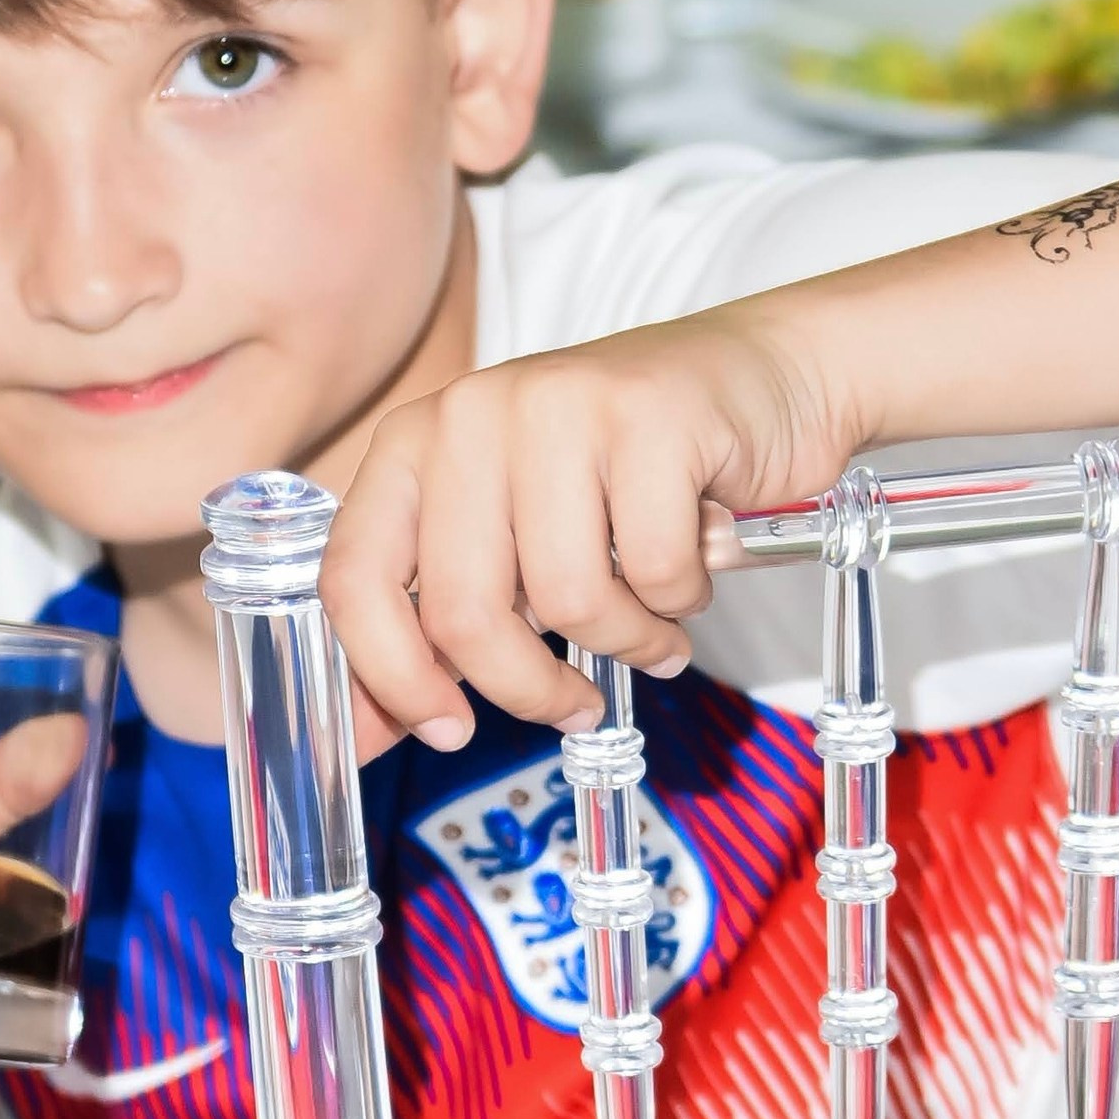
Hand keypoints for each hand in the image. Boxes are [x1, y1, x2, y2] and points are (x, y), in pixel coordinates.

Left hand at [319, 298, 859, 754]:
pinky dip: (681, 598)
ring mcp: (555, 405)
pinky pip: (654, 570)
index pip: (354, 577)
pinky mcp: (646, 415)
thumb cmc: (629, 477)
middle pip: (463, 611)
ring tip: (651, 618)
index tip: (445, 731)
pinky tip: (695, 565)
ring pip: (566, 598)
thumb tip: (366, 736)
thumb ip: (442, 628)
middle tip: (572, 706)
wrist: (763, 382)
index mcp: (414, 445)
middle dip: (526, 688)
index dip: (391, 675)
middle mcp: (469, 414)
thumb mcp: (517, 543)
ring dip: (624, 639)